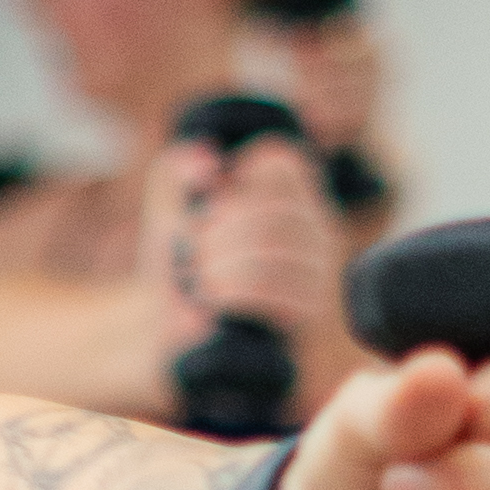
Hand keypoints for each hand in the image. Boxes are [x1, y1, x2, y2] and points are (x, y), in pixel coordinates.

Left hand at [153, 116, 345, 385]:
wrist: (173, 326)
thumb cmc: (181, 256)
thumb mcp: (170, 202)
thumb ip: (179, 167)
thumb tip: (209, 163)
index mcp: (292, 192)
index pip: (279, 163)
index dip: (235, 182)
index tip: (210, 207)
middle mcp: (316, 226)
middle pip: (273, 211)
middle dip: (221, 232)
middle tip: (194, 250)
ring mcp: (319, 269)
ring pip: (275, 251)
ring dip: (223, 264)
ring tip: (201, 277)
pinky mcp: (310, 310)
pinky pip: (279, 293)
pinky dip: (235, 294)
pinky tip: (214, 299)